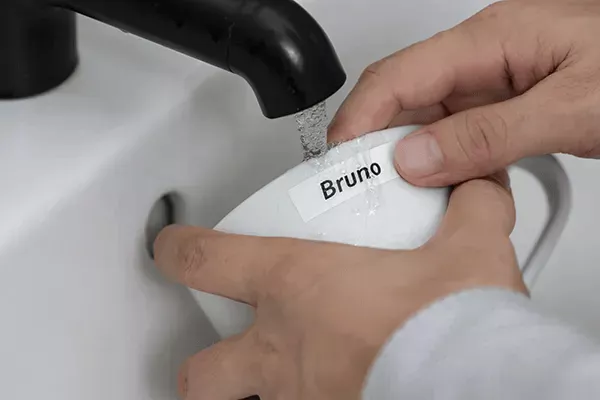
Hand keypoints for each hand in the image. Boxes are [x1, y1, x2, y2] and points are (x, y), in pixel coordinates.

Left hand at [154, 172, 525, 399]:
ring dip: (250, 397)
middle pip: (203, 368)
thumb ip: (468, 210)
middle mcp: (284, 352)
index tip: (171, 247)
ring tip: (276, 386)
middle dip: (204, 362)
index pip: (208, 259)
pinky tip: (337, 395)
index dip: (179, 250)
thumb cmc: (451, 329)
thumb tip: (475, 189)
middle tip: (227, 349)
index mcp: (299, 288)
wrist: (474, 386)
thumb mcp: (466, 251)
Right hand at [329, 0, 599, 186]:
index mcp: (492, 39)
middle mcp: (485, 57)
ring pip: (426, 120)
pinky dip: (442, 164)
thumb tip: (418, 159)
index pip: (400, 75)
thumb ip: (490, 135)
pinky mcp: (504, 107)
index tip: (340, 160)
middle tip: (361, 187)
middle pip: (402, 97)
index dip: (360, 116)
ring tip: (397, 195)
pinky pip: (455, 134)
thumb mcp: (572, 106)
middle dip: (374, 141)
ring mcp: (493, 82)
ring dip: (408, 157)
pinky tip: (442, 187)